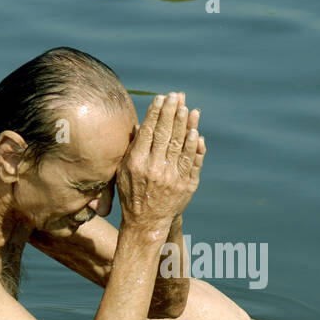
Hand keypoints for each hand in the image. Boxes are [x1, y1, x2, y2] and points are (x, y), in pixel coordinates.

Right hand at [117, 92, 204, 234]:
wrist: (146, 222)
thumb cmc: (132, 194)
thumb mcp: (123, 172)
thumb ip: (132, 149)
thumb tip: (139, 125)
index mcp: (136, 163)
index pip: (148, 131)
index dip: (155, 113)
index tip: (161, 98)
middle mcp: (154, 168)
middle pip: (164, 134)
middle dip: (171, 112)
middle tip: (176, 96)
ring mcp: (171, 177)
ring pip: (180, 145)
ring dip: (184, 124)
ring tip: (187, 108)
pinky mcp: (185, 185)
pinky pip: (191, 162)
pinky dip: (195, 146)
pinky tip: (196, 132)